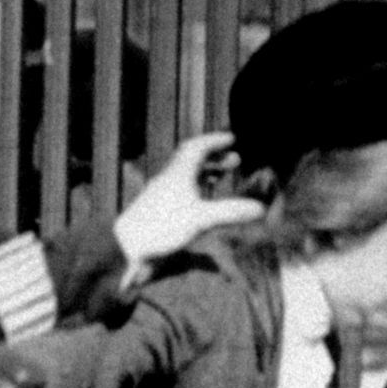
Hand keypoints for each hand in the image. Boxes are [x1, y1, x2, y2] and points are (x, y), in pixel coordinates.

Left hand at [113, 132, 265, 273]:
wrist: (125, 248)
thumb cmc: (161, 229)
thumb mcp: (200, 220)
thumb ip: (230, 212)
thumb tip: (261, 209)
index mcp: (178, 174)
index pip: (197, 148)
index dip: (215, 142)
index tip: (231, 139)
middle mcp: (168, 180)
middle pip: (191, 161)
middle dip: (214, 158)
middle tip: (234, 161)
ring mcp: (161, 195)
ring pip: (185, 177)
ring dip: (204, 174)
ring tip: (221, 177)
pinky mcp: (156, 211)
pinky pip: (179, 193)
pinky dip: (195, 191)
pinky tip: (201, 204)